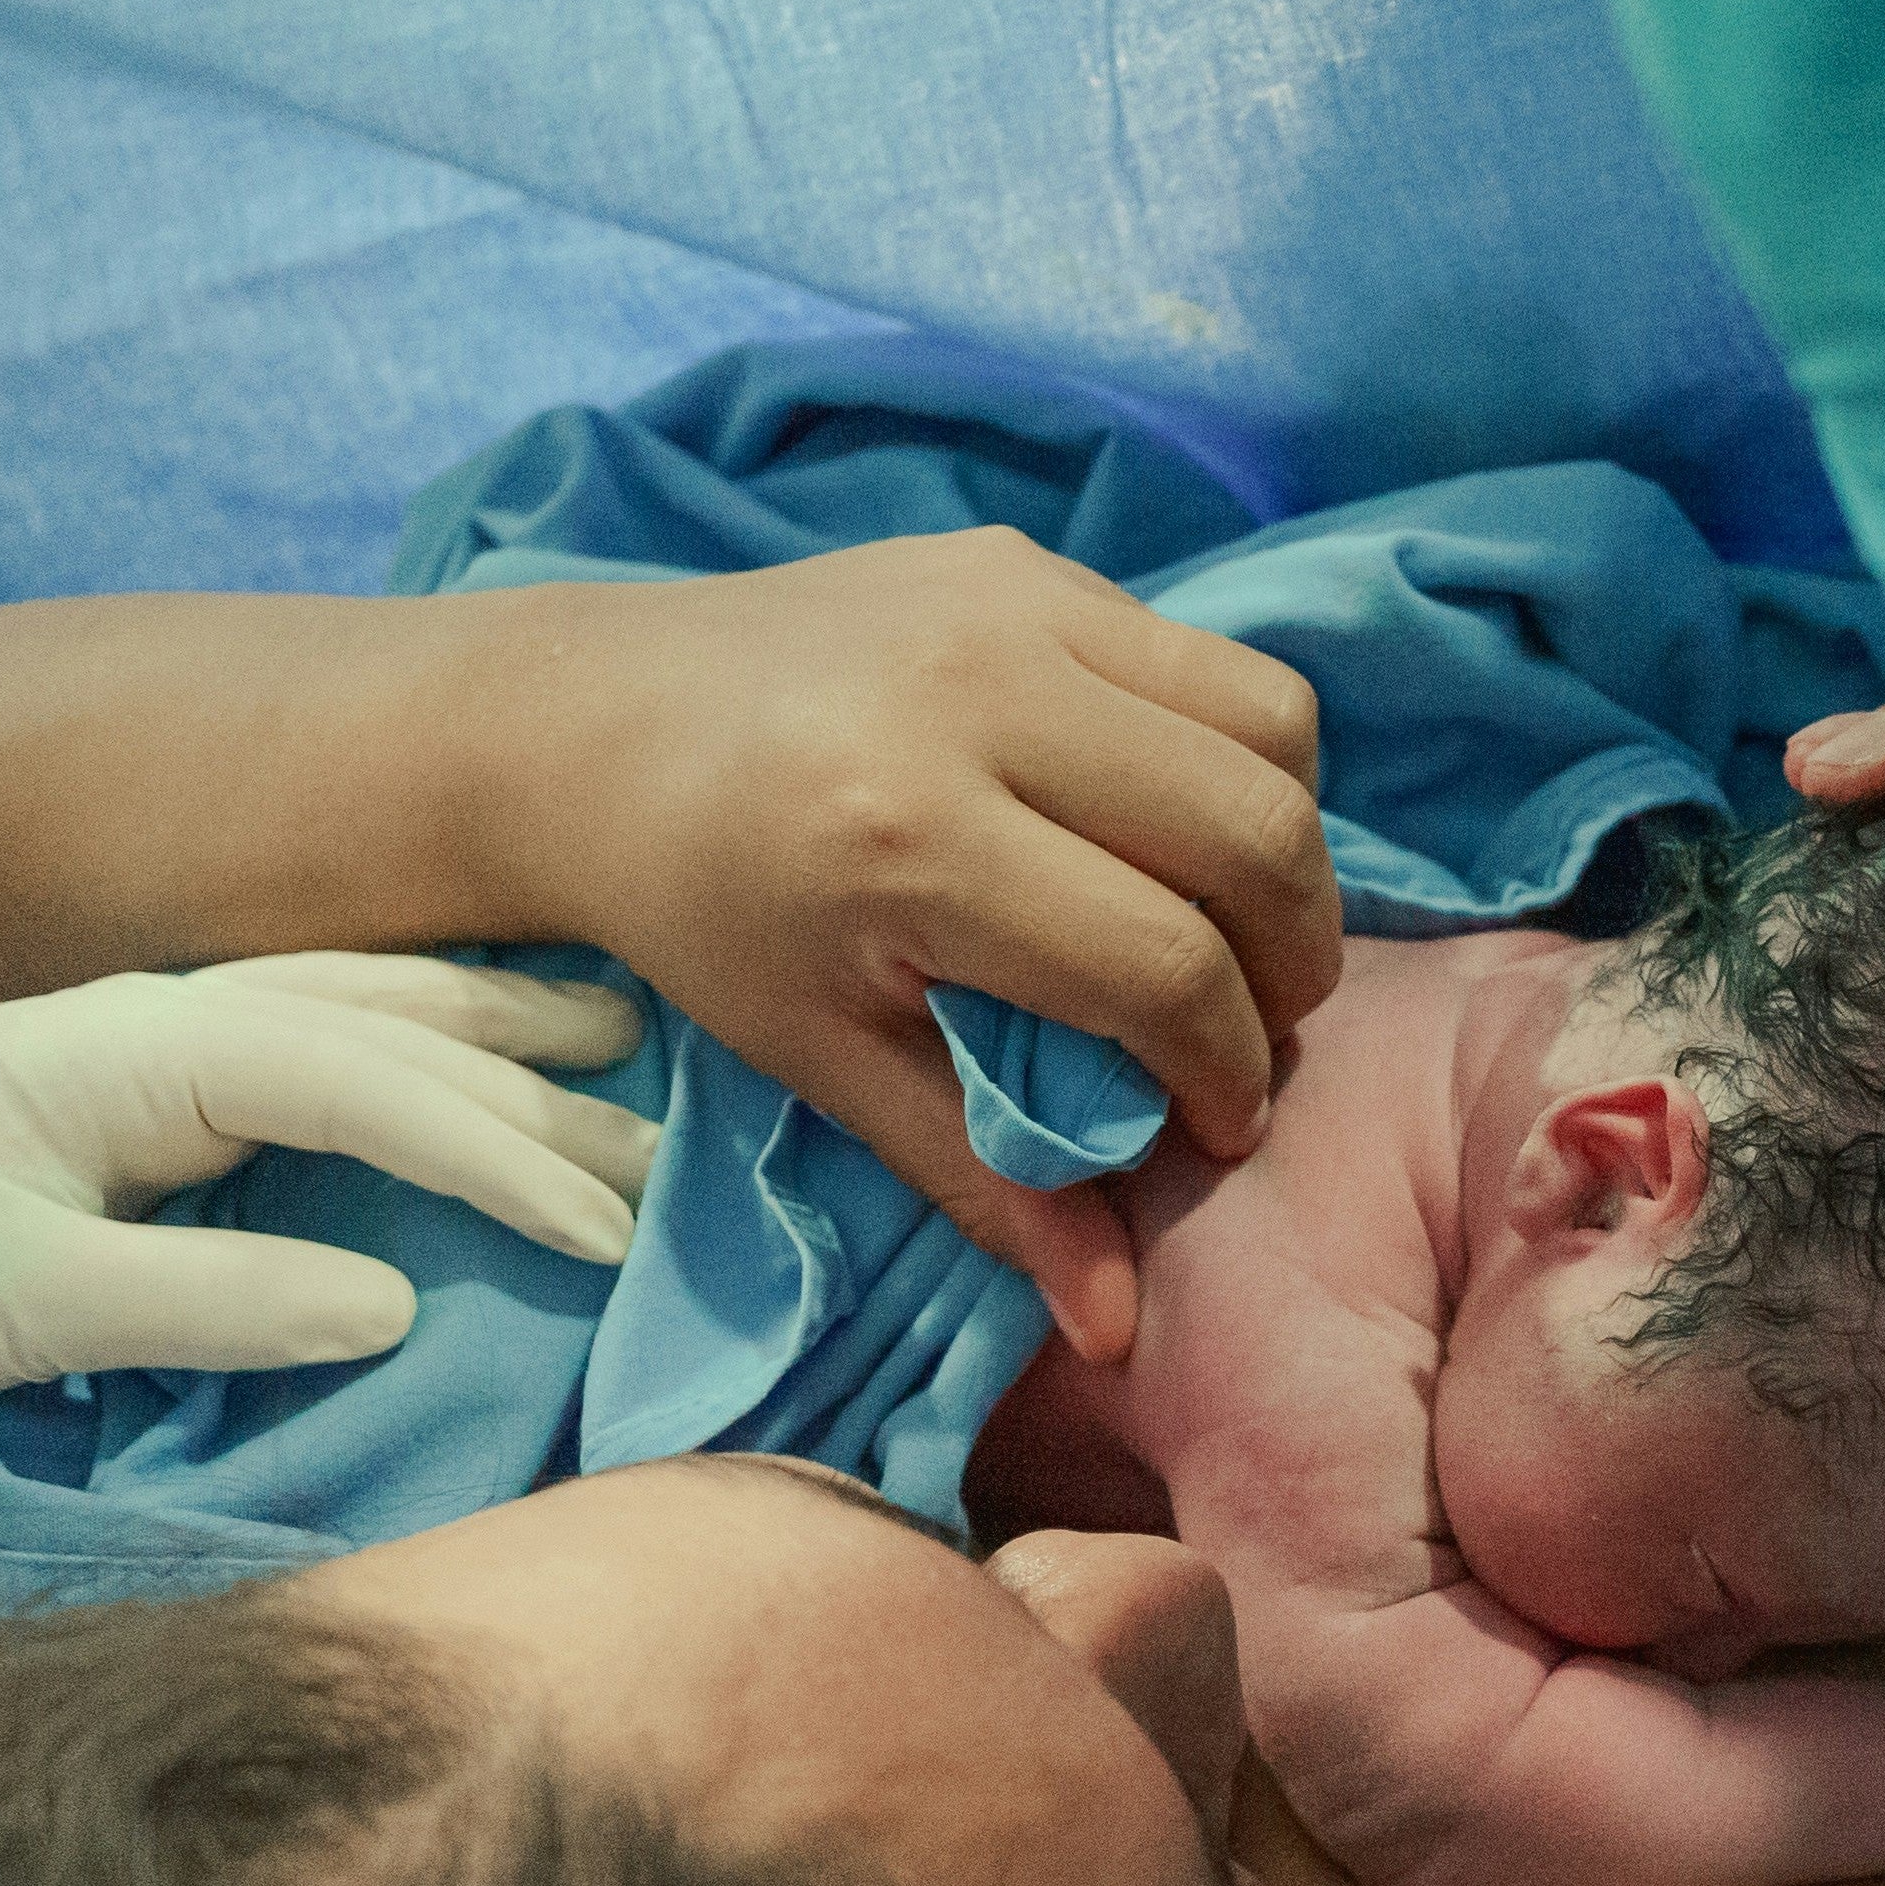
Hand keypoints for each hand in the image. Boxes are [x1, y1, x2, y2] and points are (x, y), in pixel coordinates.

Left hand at [0, 955, 657, 1461]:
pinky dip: (408, 1048)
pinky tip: (453, 1059)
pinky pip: (309, 1047)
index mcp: (134, 1056)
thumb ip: (205, 1295)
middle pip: (386, 1023)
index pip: (366, 1085)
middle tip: (670, 1143)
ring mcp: (137, 1051)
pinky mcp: (123, 1102)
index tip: (605, 1236)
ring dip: (488, 1035)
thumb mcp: (11, 1301)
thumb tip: (396, 1303)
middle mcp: (150, 1025)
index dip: (499, 1159)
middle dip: (536, 1080)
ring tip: (610, 1048)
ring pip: (356, 1010)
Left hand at [511, 530, 1341, 1360]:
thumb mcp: (830, 1065)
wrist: (590, 725)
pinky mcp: (1028, 560)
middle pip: (1254, 833)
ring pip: (1271, 725)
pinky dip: (1232, 761)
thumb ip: (988, 1180)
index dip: (1226, 1067)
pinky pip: (1212, 662)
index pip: (1163, 964)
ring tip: (1236, 931)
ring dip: (1288, 850)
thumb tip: (1114, 1325)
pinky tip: (1166, 832)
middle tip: (1255, 1030)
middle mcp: (975, 696)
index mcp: (910, 838)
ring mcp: (1010, 603)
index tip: (1217, 1124)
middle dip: (1295, 963)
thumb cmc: (703, 916)